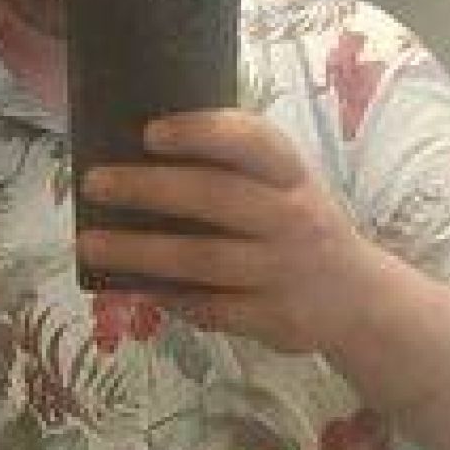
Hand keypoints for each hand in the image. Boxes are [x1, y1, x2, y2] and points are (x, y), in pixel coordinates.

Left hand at [77, 110, 382, 355]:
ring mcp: (284, 270)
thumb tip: (138, 159)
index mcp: (292, 174)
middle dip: (148, 188)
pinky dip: (168, 298)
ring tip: (90, 246)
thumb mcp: (286, 188)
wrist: (358, 299)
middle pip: (214, 197)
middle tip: (94, 184)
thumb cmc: (298, 227)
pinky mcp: (275, 317)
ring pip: (202, 259)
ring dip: (139, 252)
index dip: (201, 132)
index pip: (252, 140)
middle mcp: (293, 217)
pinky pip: (211, 307)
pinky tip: (133, 289)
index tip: (150, 132)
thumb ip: (234, 171)